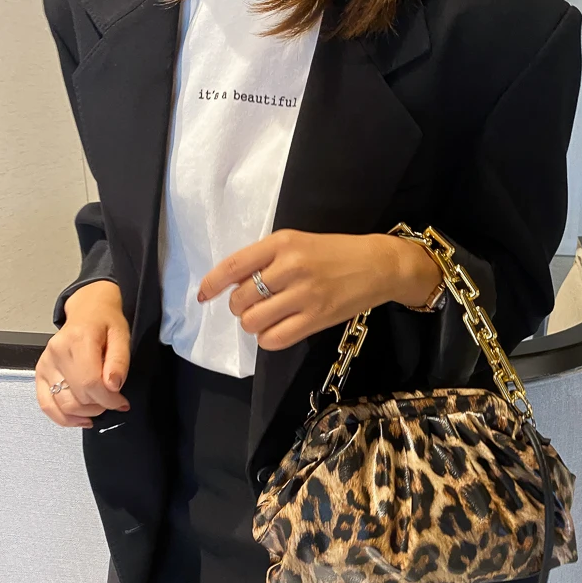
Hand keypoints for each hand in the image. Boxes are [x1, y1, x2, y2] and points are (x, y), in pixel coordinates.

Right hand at [36, 281, 130, 427]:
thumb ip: (119, 362)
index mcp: (79, 340)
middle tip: (114, 400)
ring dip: (85, 413)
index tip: (122, 402)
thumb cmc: (106, 322)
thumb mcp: (122, 336)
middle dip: (101, 405)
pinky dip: (63, 417)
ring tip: (100, 406)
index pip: (91, 382)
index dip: (109, 399)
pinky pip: (46, 403)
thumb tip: (114, 385)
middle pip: (78, 396)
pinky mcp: (41, 372)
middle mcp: (57, 352)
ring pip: (62, 404)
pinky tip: (81, 418)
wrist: (88, 311)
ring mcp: (46, 363)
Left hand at [199, 230, 441, 350]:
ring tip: (266, 318)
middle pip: (240, 299)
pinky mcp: (317, 318)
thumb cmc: (335, 253)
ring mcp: (304, 295)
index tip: (203, 294)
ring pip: (253, 321)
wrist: (378, 265)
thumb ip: (267, 259)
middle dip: (239, 307)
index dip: (213, 284)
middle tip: (253, 305)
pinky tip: (276, 331)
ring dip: (252, 324)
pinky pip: (274, 339)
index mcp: (283, 243)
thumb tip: (232, 283)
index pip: (234, 265)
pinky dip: (267, 339)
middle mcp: (290, 267)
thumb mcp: (299, 243)